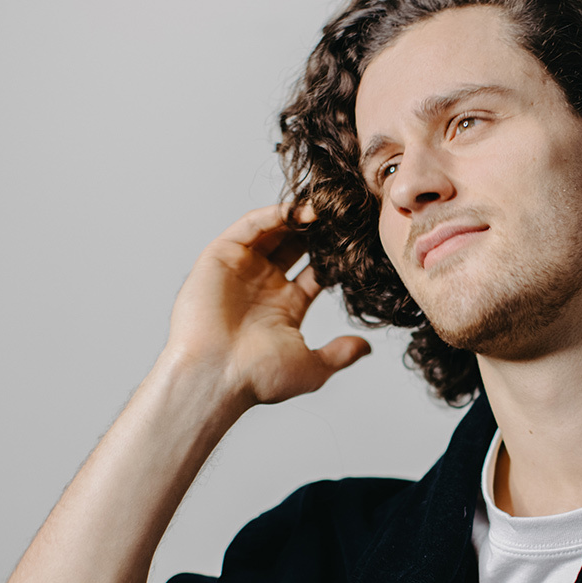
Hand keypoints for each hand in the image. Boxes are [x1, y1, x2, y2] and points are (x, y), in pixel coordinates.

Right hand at [165, 204, 370, 408]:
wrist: (215, 376)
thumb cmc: (257, 377)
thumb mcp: (312, 367)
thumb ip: (340, 353)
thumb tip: (366, 348)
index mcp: (286, 306)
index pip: (317, 271)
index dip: (337, 256)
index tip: (361, 241)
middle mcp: (264, 284)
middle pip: (297, 245)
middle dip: (319, 230)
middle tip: (345, 214)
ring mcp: (242, 269)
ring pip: (274, 231)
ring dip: (299, 217)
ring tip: (327, 205)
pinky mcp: (221, 256)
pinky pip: (249, 226)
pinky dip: (273, 214)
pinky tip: (298, 210)